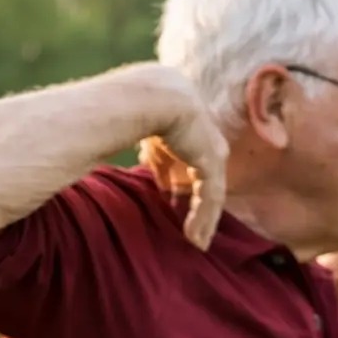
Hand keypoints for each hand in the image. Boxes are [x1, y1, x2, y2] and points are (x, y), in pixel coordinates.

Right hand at [136, 72, 228, 250]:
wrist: (143, 96)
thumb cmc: (125, 106)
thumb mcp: (139, 132)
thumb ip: (147, 150)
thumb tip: (130, 160)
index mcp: (183, 117)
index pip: (187, 150)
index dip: (177, 174)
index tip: (168, 193)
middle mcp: (201, 129)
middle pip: (203, 171)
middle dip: (195, 196)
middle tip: (187, 222)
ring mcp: (210, 145)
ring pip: (210, 189)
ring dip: (202, 217)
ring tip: (196, 242)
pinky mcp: (212, 160)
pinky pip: (210, 196)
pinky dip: (203, 219)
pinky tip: (196, 239)